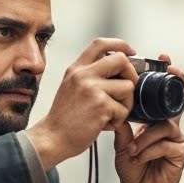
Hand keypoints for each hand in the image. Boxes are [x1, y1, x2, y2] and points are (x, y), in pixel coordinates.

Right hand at [25, 38, 139, 169]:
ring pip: (128, 87)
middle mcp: (83, 75)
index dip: (120, 44)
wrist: (52, 138)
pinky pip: (124, 109)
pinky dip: (118, 121)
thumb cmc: (64, 119)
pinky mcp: (101, 106)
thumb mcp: (71, 88)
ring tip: (111, 114)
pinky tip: (104, 124)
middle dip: (131, 75)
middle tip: (127, 90)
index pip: (100, 44)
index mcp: (76, 69)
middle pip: (121, 60)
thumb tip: (117, 72)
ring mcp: (92, 89)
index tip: (131, 51)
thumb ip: (89, 76)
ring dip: (125, 104)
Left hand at [112, 54, 183, 182]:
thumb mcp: (122, 142)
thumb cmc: (132, 166)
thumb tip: (118, 105)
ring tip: (130, 150)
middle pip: (178, 102)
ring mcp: (179, 140)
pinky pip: (165, 144)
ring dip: (144, 138)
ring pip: (164, 126)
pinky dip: (148, 150)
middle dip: (176, 84)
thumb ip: (122, 124)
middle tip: (171, 70)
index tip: (164, 59)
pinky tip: (138, 159)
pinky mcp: (181, 154)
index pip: (165, 96)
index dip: (169, 77)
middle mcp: (172, 127)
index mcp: (158, 121)